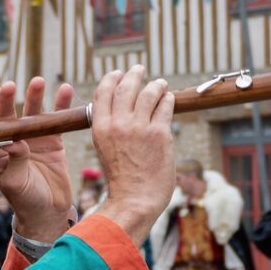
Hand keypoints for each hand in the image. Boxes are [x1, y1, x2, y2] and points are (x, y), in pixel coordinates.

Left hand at [0, 78, 76, 242]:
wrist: (49, 213)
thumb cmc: (26, 202)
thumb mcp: (15, 184)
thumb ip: (15, 161)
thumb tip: (16, 141)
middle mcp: (10, 141)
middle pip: (5, 115)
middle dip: (5, 100)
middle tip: (8, 87)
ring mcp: (32, 138)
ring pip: (30, 112)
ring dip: (33, 96)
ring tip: (38, 82)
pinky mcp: (52, 140)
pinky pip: (55, 119)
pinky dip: (60, 105)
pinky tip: (65, 90)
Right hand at [91, 66, 175, 244]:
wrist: (134, 199)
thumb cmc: (122, 180)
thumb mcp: (106, 150)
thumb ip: (111, 129)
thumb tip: (123, 111)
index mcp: (100, 128)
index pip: (104, 92)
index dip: (112, 79)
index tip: (118, 74)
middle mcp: (118, 124)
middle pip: (126, 87)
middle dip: (134, 75)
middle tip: (140, 69)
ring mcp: (139, 127)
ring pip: (149, 93)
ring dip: (156, 85)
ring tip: (160, 84)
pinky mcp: (159, 133)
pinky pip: (166, 106)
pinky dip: (168, 99)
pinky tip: (169, 99)